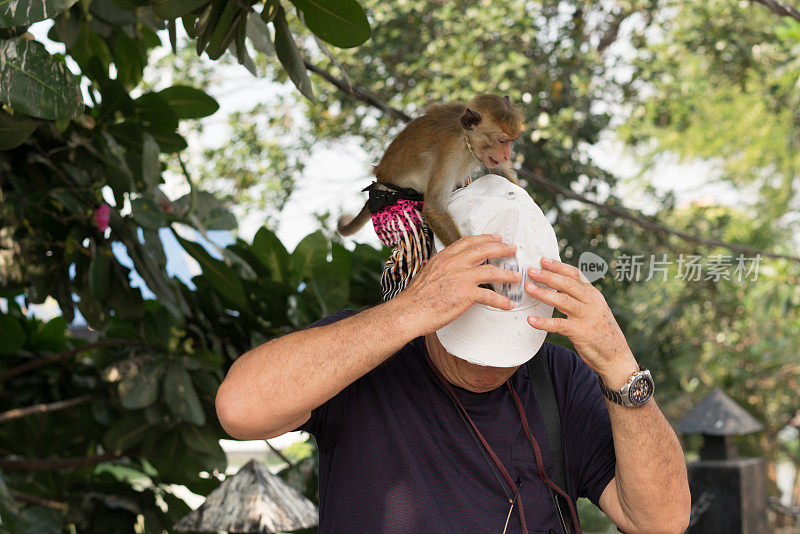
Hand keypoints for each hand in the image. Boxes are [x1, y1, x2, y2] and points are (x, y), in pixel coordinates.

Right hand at [394, 234, 520, 336]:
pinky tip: (508, 304)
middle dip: (501, 248)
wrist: (409, 312)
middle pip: (483, 250)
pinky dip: (501, 300)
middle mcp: (454, 263)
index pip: (467, 242)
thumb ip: (433, 267)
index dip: (484, 238)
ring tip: (516, 276)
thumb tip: (432, 263)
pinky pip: (490, 296)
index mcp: (444, 258)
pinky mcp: (466, 294)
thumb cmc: (415, 298)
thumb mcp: (424, 274)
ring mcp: (461, 277)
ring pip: (491, 271)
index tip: (495, 238)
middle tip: (512, 248)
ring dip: (507, 274)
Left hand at [525, 257, 638, 387]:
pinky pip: (559, 325)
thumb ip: (579, 298)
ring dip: (544, 293)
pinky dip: (544, 323)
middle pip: (567, 284)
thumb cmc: (601, 332)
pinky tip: (531, 320)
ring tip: (528, 288)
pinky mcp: (581, 332)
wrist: (616, 357)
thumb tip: (557, 286)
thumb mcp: (594, 309)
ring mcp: (587, 317)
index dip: (558, 267)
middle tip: (531, 271)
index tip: (543, 260)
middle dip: (548, 276)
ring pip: (563, 301)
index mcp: (593, 295)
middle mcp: (591, 302)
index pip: (575, 275)